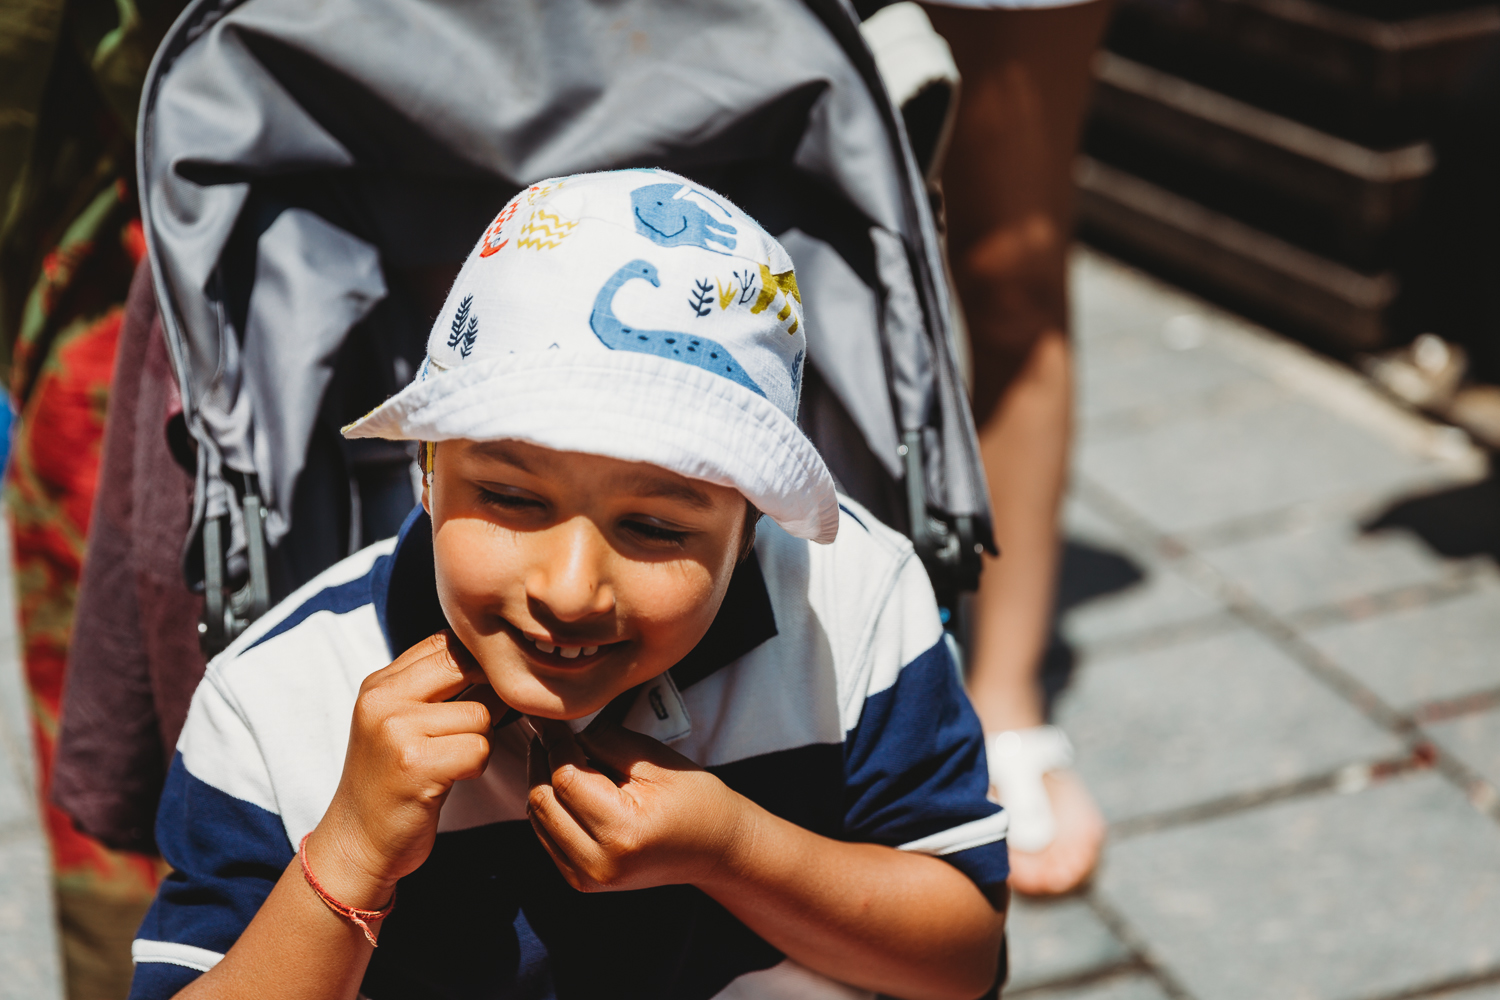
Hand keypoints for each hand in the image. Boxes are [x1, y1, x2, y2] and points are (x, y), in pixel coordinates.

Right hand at [309, 631, 492, 909]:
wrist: (355, 844)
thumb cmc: (389, 782)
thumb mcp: (397, 722)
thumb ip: (432, 687)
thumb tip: (494, 660)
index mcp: (379, 684)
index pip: (444, 643)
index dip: (475, 662)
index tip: (481, 690)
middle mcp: (382, 700)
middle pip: (466, 667)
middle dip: (486, 695)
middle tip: (475, 727)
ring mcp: (396, 731)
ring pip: (480, 714)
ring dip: (480, 740)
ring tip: (453, 760)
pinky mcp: (415, 765)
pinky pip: (479, 749)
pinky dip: (476, 766)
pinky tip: (451, 779)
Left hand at [525, 717, 751, 891]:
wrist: (717, 850)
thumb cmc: (697, 801)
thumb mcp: (656, 762)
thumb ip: (606, 741)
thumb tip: (562, 722)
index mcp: (622, 833)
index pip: (566, 779)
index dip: (553, 742)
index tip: (550, 716)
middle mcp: (597, 863)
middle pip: (542, 800)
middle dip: (542, 759)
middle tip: (552, 729)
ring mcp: (587, 878)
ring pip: (537, 817)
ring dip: (542, 780)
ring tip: (562, 753)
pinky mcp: (582, 880)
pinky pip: (546, 834)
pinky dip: (549, 804)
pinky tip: (568, 782)